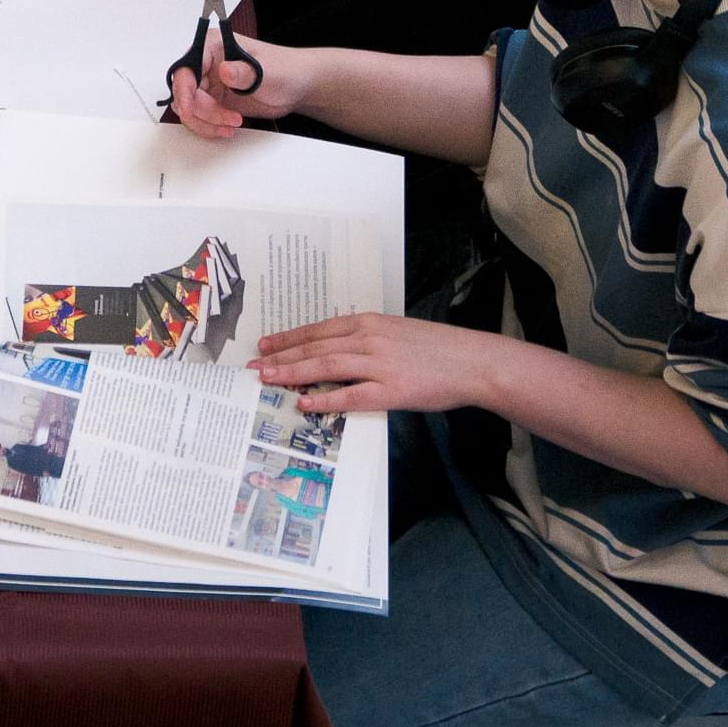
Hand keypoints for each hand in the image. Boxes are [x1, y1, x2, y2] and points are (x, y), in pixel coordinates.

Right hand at [169, 28, 313, 137]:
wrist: (297, 86)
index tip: (189, 109)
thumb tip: (223, 70)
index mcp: (213, 46)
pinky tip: (228, 126)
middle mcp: (206, 63)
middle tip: (227, 119)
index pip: (186, 68)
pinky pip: (199, 117)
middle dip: (202, 111)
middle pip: (185, 92)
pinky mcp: (213, 100)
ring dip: (206, 122)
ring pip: (189, 108)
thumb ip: (244, 71)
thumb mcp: (267, 70)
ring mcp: (209, 83)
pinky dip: (210, 126)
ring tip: (231, 124)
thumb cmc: (284, 69)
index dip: (184, 90)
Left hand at [252, 313, 516, 415]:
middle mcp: (368, 339)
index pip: (318, 329)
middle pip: (315, 347)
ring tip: (269, 380)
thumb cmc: (436, 348)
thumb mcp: (395, 332)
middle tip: (255, 366)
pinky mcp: (392, 390)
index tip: (266, 345)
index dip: (289, 338)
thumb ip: (366, 339)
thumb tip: (335, 350)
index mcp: (369, 322)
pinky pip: (351, 395)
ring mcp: (379, 364)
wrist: (472, 361)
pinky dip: (326, 399)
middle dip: (282, 357)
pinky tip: (305, 403)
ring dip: (293, 374)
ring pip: (325, 367)